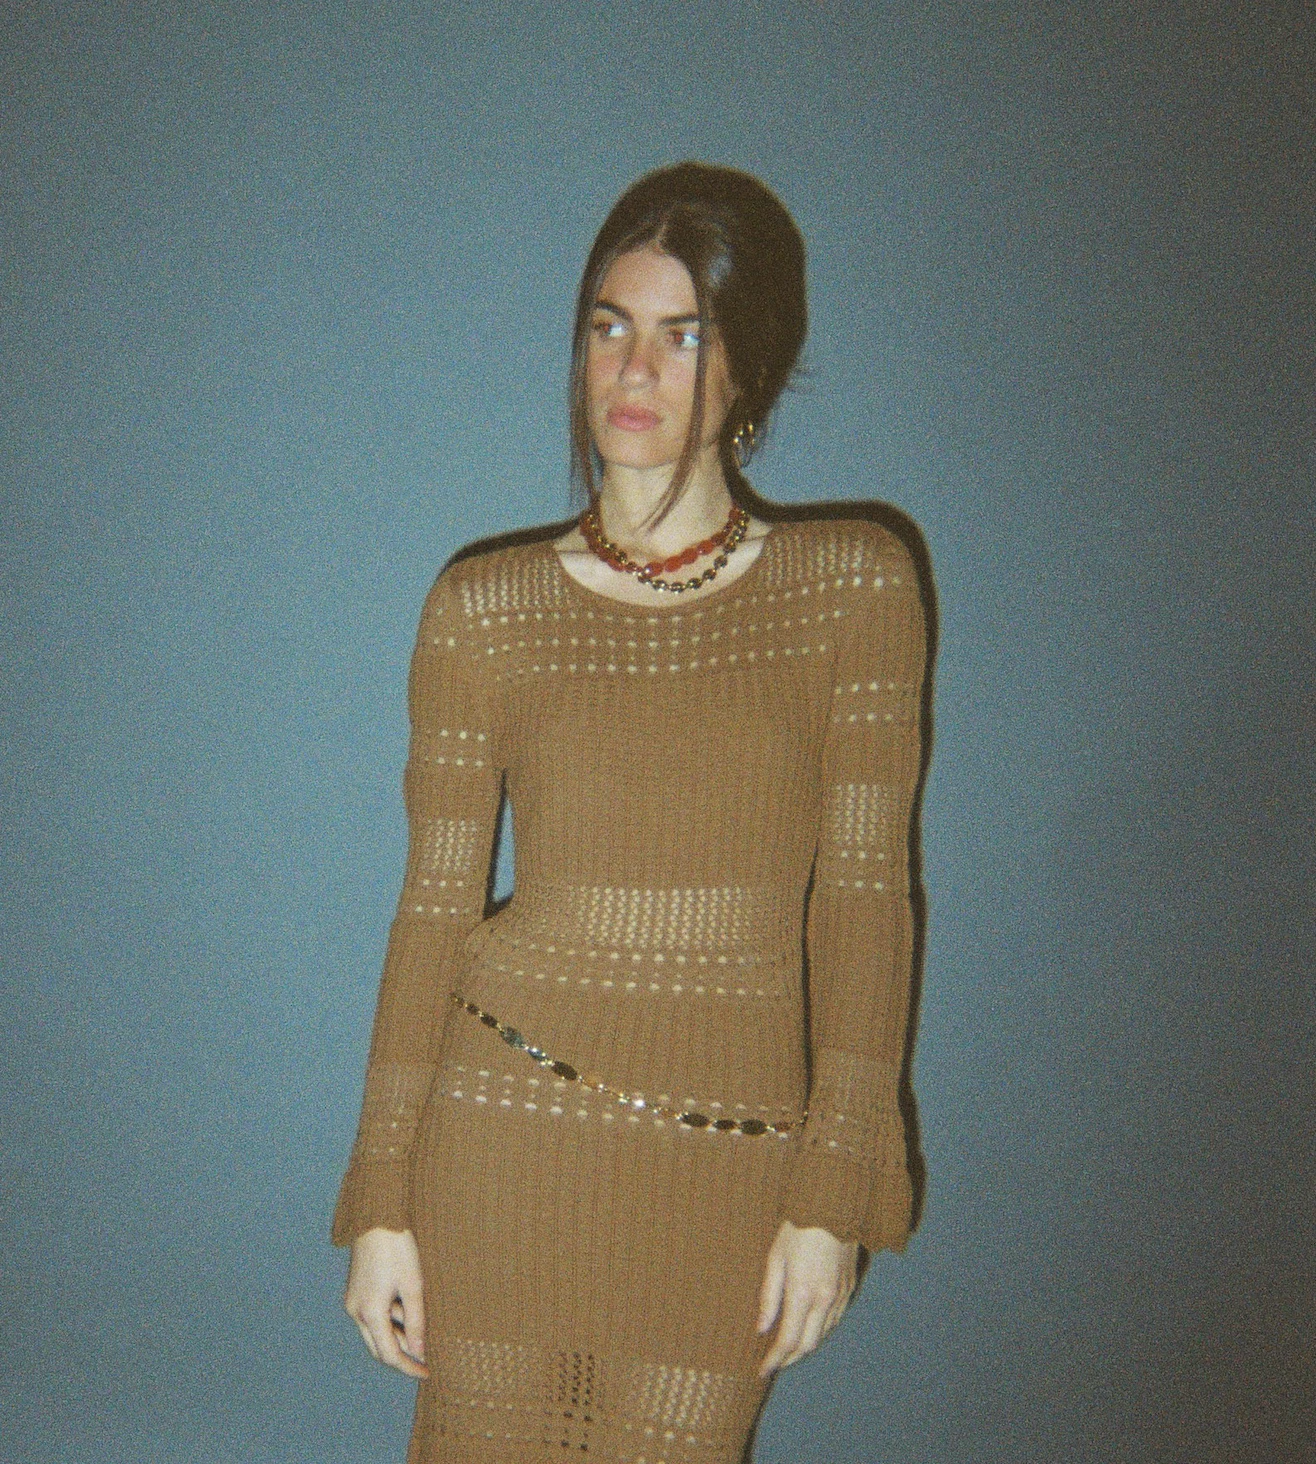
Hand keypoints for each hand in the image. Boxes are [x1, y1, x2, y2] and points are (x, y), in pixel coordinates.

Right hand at [344, 1226, 429, 1379]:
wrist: (378, 1217)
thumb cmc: (398, 1247)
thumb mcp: (413, 1285)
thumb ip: (416, 1321)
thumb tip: (418, 1352)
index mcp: (369, 1312)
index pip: (389, 1354)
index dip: (409, 1366)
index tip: (427, 1372)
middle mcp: (355, 1311)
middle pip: (378, 1347)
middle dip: (402, 1355)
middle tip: (426, 1358)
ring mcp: (353, 1301)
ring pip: (375, 1332)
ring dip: (397, 1336)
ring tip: (422, 1328)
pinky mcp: (356, 1291)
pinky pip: (372, 1317)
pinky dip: (390, 1321)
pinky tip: (408, 1312)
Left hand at [755, 1219, 857, 1377]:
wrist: (833, 1206)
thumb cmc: (798, 1228)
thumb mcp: (775, 1257)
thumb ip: (769, 1296)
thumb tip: (762, 1328)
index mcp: (803, 1293)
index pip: (789, 1341)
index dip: (775, 1360)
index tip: (763, 1371)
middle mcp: (825, 1300)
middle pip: (808, 1344)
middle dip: (790, 1358)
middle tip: (774, 1363)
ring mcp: (840, 1295)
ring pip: (824, 1334)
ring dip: (806, 1346)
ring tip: (788, 1348)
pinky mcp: (849, 1287)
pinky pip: (835, 1319)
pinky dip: (821, 1331)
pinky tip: (809, 1327)